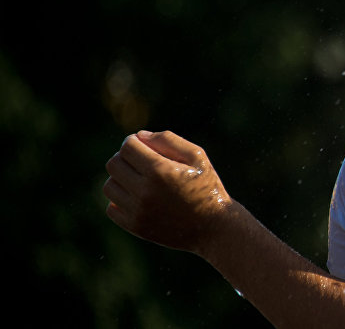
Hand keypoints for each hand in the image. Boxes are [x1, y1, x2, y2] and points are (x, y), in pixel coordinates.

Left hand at [104, 130, 232, 253]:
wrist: (213, 227)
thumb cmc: (207, 187)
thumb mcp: (197, 156)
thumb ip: (168, 140)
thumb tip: (139, 136)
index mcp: (160, 170)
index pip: (127, 147)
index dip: (133, 141)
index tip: (144, 146)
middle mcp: (145, 191)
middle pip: (114, 164)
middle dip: (125, 158)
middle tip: (142, 162)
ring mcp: (138, 211)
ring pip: (110, 186)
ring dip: (122, 179)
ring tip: (141, 180)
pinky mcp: (135, 227)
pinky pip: (111, 208)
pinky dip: (121, 200)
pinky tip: (139, 198)